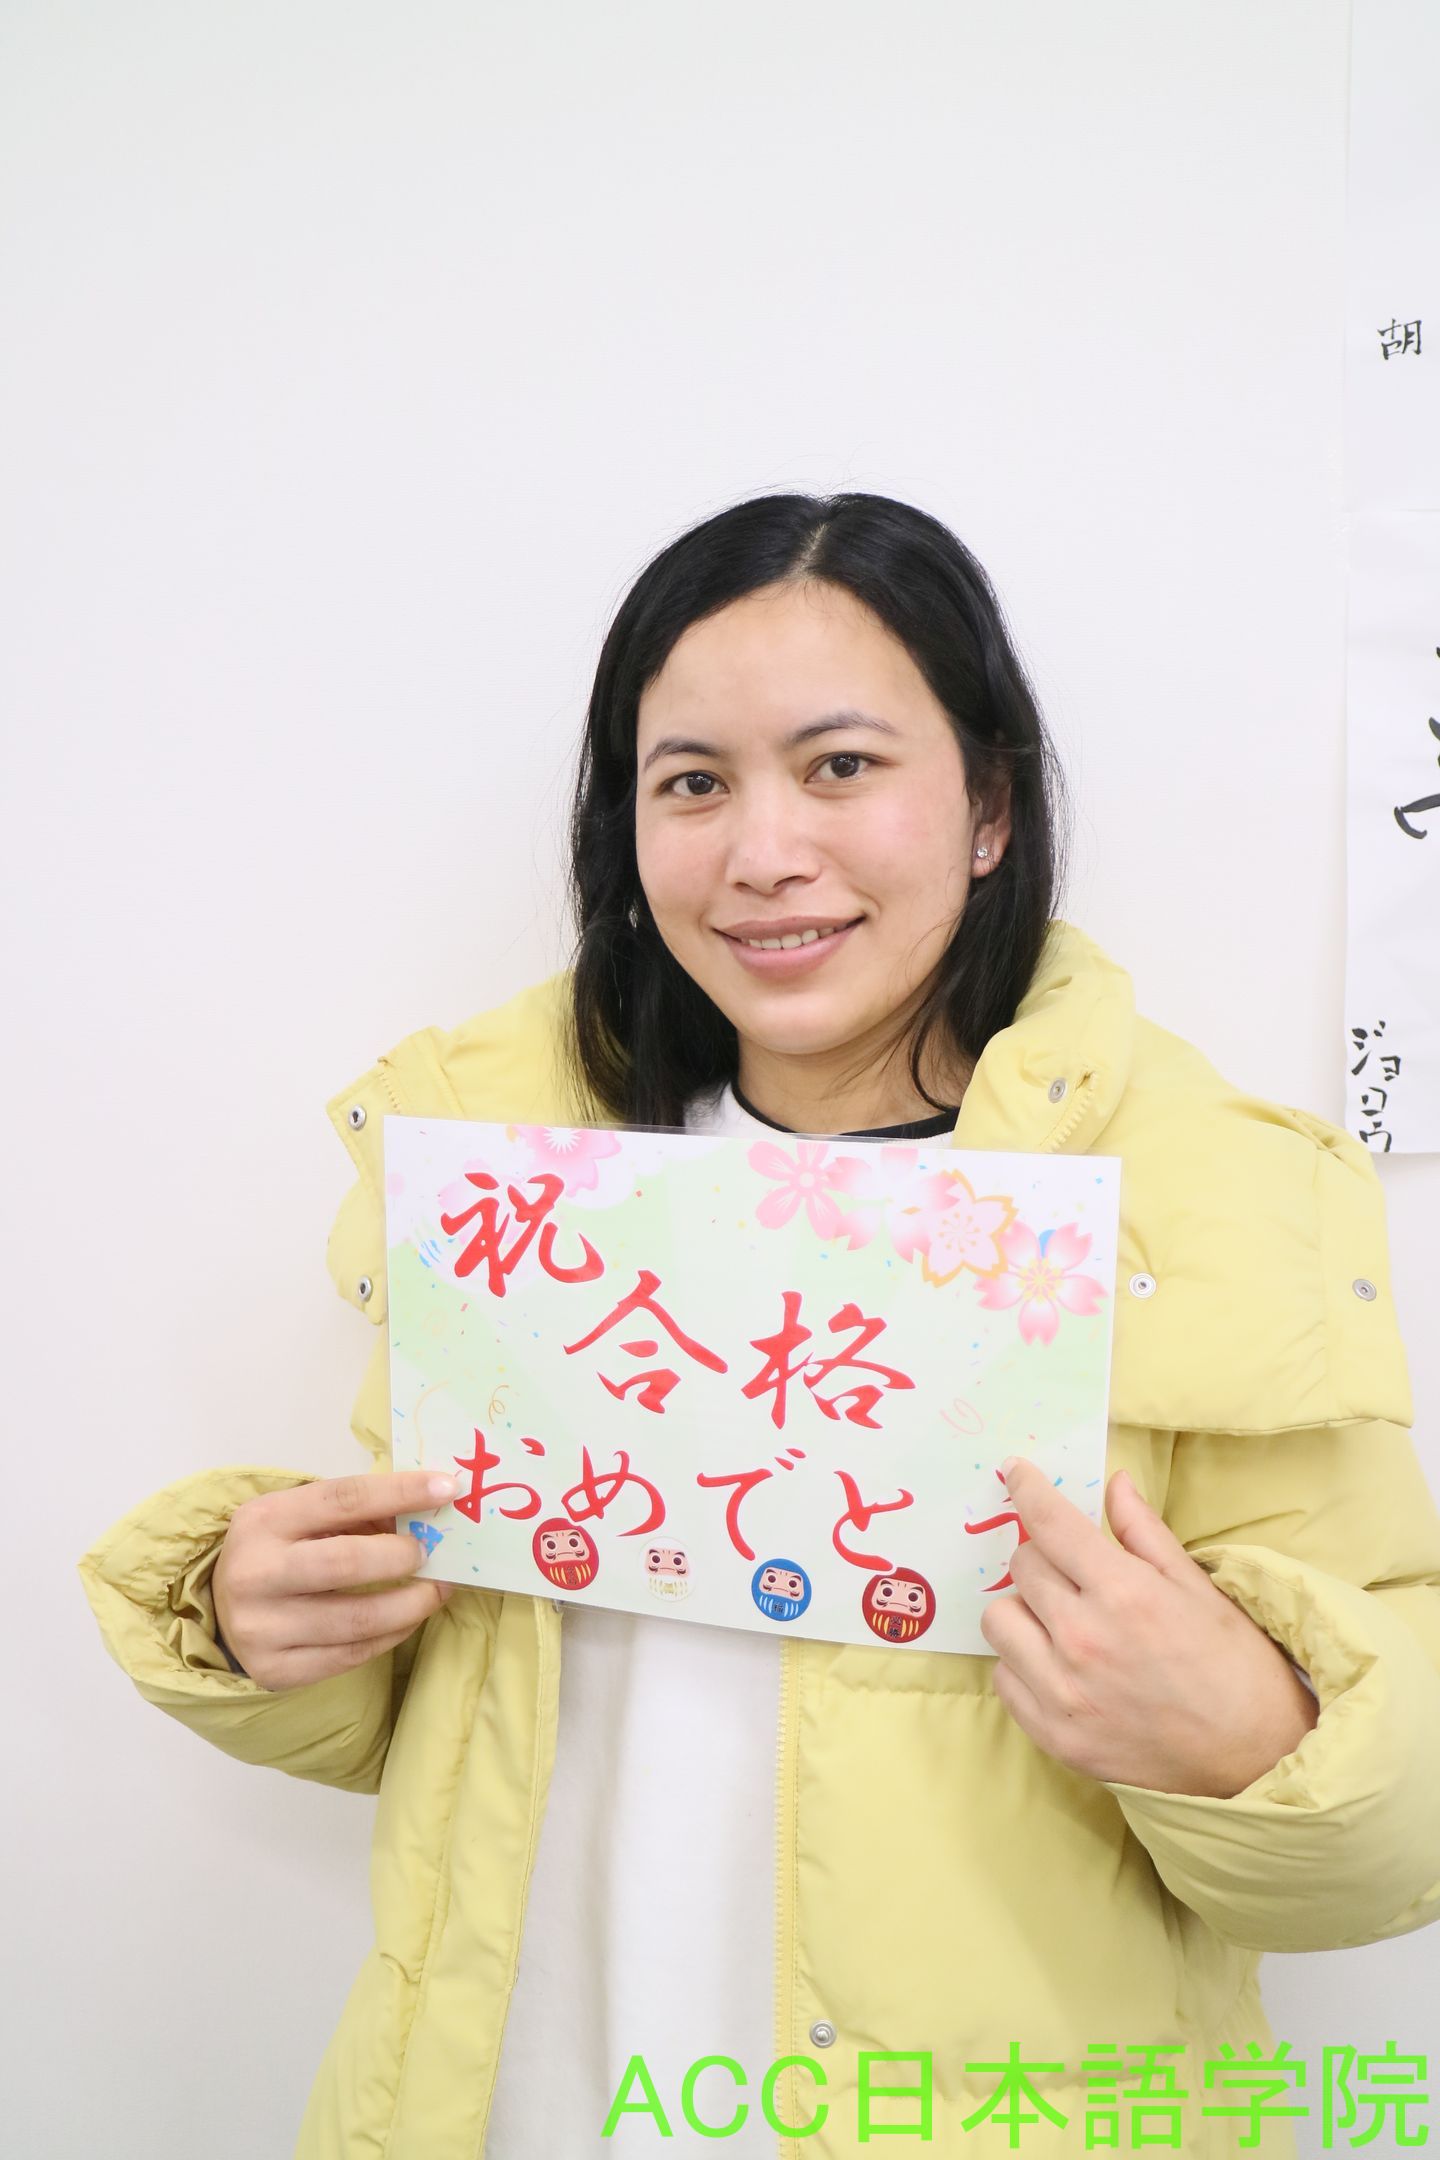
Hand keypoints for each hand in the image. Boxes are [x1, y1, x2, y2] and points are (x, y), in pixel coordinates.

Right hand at [211, 1470, 458, 1691]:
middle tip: (433, 1554)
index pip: (342, 1498)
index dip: (400, 1492)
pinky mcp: (276, 1670)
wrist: (222, 1610)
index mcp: (264, 1520)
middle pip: (346, 1563)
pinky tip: (407, 1620)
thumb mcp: (303, 1517)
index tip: (448, 1488)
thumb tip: (429, 1514)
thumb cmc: (280, 1551)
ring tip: (436, 1590)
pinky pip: (351, 1655)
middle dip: (403, 1556)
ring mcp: (262, 1628)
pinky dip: (392, 1636)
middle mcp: (255, 1573)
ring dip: (411, 1604)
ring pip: (357, 1620)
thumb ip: (360, 1512)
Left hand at [977, 1458, 1319, 1797]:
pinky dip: (1023, 1664)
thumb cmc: (1235, 1667)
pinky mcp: (1053, 1735)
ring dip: (1024, 1610)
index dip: (1027, 1488)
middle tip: (1074, 1573)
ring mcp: (1063, 1692)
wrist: (1255, 1760)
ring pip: (999, 1620)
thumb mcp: (1197, 1588)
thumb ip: (1144, 1533)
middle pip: (1021, 1567)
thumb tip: (1114, 1484)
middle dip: (1043, 1557)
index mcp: (1123, 1593)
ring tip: (1061, 1622)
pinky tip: (1060, 1667)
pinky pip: (1003, 1677)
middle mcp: (1082, 1640)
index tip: (1015, 1472)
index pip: (1050, 1523)